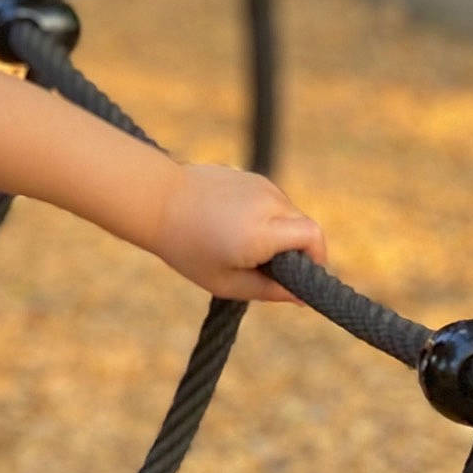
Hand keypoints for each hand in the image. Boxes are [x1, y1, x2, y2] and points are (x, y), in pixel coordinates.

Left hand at [153, 162, 325, 301]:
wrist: (156, 201)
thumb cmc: (187, 248)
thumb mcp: (226, 282)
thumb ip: (268, 291)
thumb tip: (302, 298)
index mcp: (263, 232)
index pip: (313, 237)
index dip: (316, 257)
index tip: (302, 274)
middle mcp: (268, 203)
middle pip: (304, 226)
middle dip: (296, 248)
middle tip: (265, 264)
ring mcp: (261, 184)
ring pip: (288, 213)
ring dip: (279, 231)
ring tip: (241, 242)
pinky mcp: (252, 175)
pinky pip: (271, 200)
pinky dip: (264, 215)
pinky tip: (233, 223)